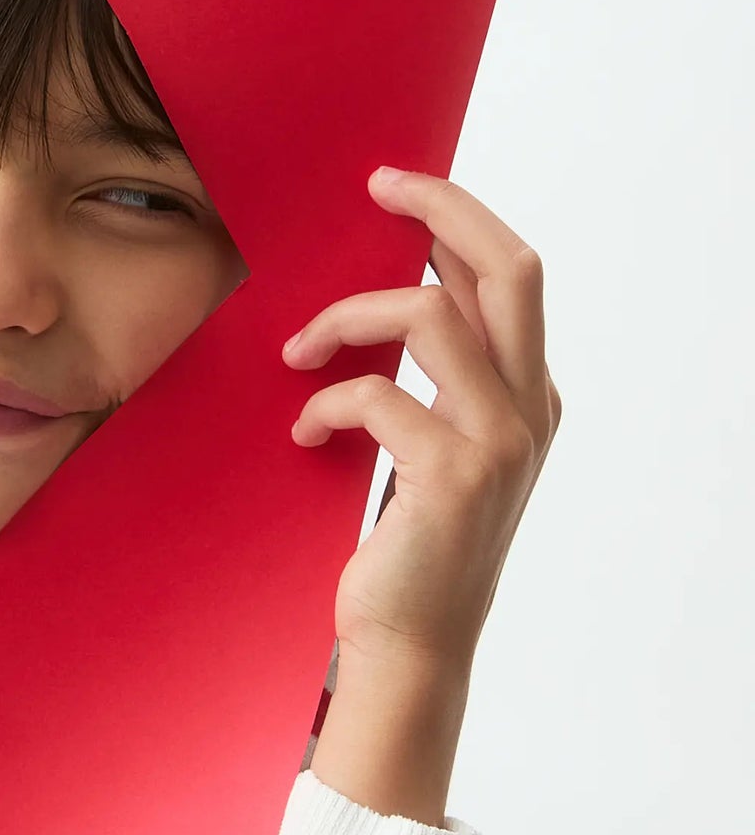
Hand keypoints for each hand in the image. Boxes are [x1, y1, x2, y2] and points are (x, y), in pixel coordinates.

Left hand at [282, 166, 560, 676]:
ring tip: (299, 352)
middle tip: (377, 187)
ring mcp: (499, 443)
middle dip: (440, 209)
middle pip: (508, 268)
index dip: (456, 218)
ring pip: (430, 313)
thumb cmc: (410, 551)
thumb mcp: (438, 452)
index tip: (394, 187)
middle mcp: (531, 412)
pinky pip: (375, 393)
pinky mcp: (451, 475)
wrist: (410, 647)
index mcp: (533, 398)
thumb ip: (439, 383)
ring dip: (347, 318)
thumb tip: (396, 293)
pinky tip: (305, 435)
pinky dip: (325, 402)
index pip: (513, 275)